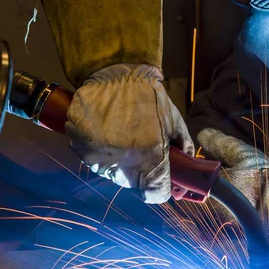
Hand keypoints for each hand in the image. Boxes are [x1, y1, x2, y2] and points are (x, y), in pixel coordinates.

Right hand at [66, 64, 193, 203]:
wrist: (115, 75)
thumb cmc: (149, 96)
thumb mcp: (174, 120)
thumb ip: (184, 146)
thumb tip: (187, 161)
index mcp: (149, 160)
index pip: (155, 194)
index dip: (161, 187)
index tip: (162, 177)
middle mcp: (122, 165)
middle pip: (134, 184)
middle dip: (141, 172)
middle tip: (143, 150)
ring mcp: (98, 158)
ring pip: (113, 174)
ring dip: (120, 163)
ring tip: (123, 137)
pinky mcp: (80, 149)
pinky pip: (94, 160)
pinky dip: (101, 152)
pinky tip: (107, 134)